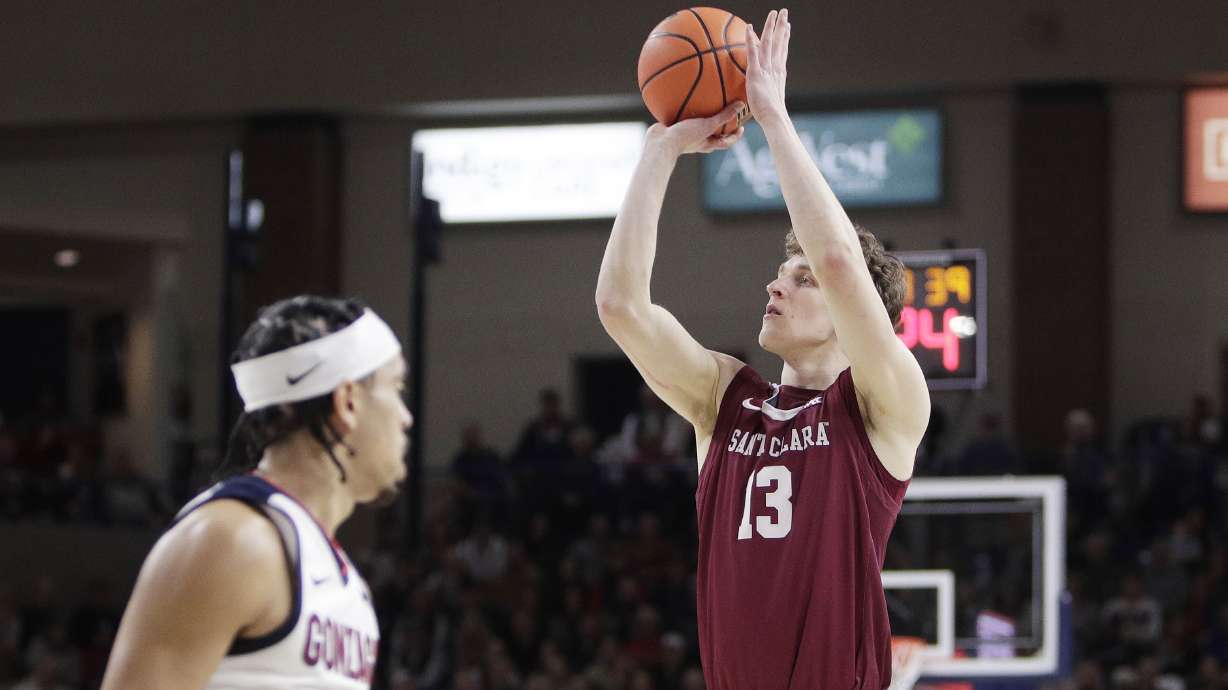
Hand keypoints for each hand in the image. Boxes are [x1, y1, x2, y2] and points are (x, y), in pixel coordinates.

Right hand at [645, 101, 746, 158]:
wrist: (661, 142)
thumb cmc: (686, 137)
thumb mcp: (708, 125)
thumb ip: (724, 116)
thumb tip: (741, 104)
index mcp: (708, 144)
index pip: (726, 142)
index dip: (735, 136)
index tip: (741, 127)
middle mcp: (698, 141)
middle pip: (713, 135)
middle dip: (720, 127)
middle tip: (727, 114)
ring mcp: (686, 136)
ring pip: (698, 127)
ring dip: (703, 118)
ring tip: (707, 104)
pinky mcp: (675, 129)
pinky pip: (683, 118)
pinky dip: (686, 110)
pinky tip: (686, 98)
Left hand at [745, 9, 790, 125]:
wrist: (774, 118)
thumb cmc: (771, 115)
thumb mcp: (770, 100)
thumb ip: (768, 92)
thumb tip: (765, 95)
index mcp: (779, 73)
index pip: (782, 51)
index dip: (784, 38)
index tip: (787, 27)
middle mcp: (775, 67)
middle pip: (779, 42)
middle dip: (782, 26)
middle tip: (784, 13)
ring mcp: (766, 69)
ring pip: (769, 43)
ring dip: (771, 26)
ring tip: (774, 13)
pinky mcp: (756, 73)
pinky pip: (753, 53)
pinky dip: (750, 39)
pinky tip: (749, 27)